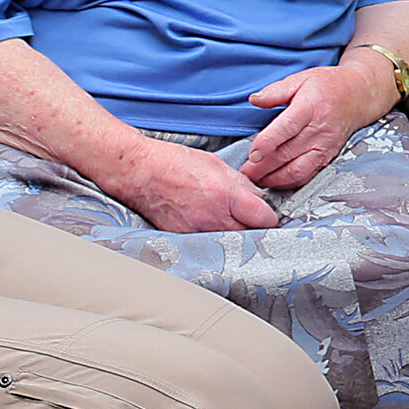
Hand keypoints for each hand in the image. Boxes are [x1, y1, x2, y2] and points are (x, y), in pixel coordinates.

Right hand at [115, 137, 281, 234]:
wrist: (139, 172)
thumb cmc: (174, 163)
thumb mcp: (216, 164)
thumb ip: (241, 184)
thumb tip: (258, 197)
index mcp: (226, 195)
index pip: (265, 219)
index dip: (269, 216)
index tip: (265, 213)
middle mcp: (214, 218)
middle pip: (251, 237)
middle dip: (254, 229)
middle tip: (250, 220)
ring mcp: (198, 233)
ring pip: (231, 244)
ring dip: (235, 236)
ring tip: (228, 223)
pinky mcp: (184, 240)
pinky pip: (209, 245)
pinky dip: (213, 239)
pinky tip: (209, 226)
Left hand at [244, 56, 396, 192]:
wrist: (358, 96)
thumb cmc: (327, 86)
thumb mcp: (301, 79)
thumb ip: (276, 91)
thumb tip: (254, 99)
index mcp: (310, 107)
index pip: (286, 128)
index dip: (268, 143)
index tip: (252, 154)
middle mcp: (319, 129)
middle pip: (288, 153)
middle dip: (264, 168)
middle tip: (244, 175)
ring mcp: (325, 146)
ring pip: (298, 169)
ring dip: (276, 179)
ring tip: (257, 181)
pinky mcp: (328, 157)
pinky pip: (309, 175)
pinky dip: (291, 182)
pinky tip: (276, 182)